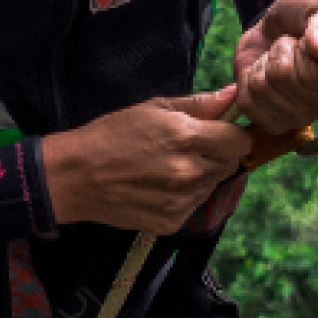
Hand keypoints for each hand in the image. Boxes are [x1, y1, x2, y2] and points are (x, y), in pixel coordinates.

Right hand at [39, 85, 252, 233]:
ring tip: (167, 166)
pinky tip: (158, 186)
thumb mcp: (153, 108)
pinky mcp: (172, 222)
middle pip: (230, 164)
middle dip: (217, 154)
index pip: (240, 141)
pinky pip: (193, 204)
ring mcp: (182, 201)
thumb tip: (233, 95)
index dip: (232, 134)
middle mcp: (190, 172)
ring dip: (201, 175)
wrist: (76, 176)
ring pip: (212, 185)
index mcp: (187, 138)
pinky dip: (183, 195)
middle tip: (187, 148)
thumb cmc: (112, 134)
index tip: (219, 132)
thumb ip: (199, 104)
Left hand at [233, 0, 317, 132]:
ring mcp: (300, 118)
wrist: (278, 27)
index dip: (306, 49)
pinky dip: (248, 81)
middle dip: (281, 51)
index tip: (308, 38)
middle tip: (291, 45)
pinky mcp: (273, 122)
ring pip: (263, 88)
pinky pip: (247, 102)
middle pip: (286, 77)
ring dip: (264, 64)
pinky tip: (264, 74)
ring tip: (277, 58)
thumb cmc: (306, 17)